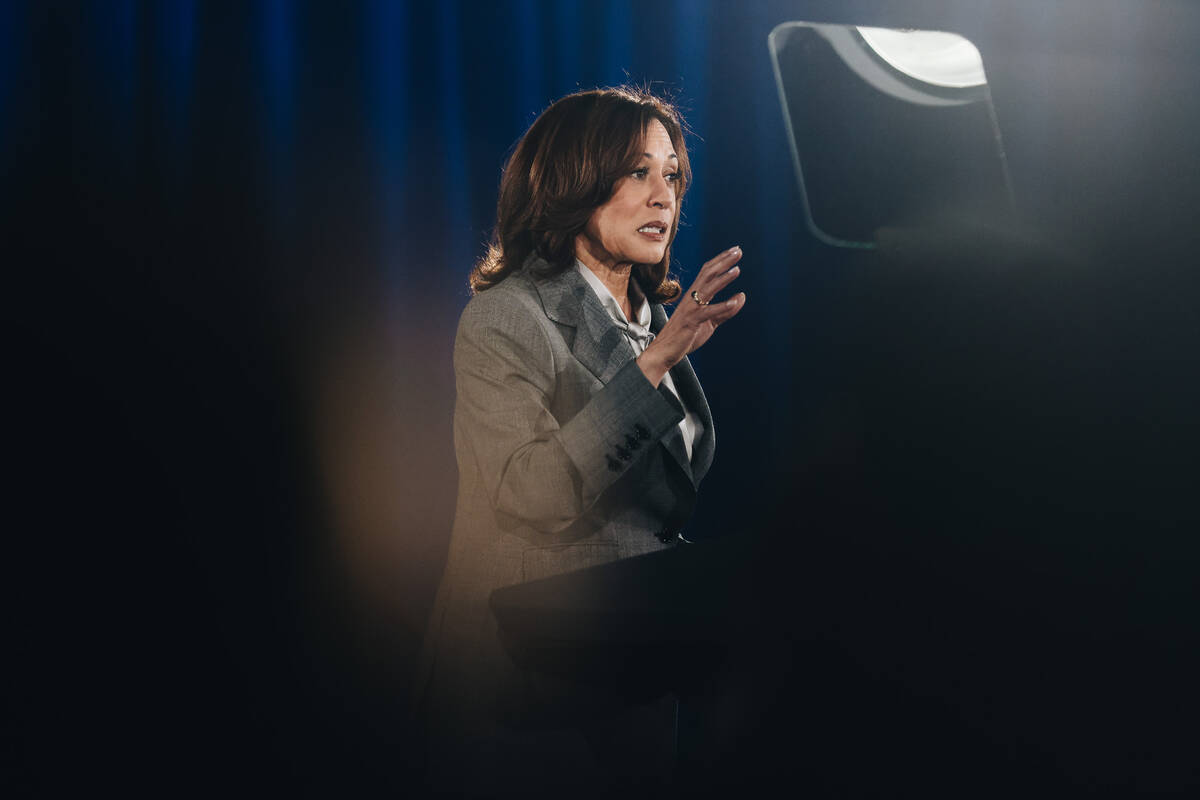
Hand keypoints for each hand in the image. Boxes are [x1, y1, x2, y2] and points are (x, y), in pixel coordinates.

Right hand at [637, 245, 745, 386]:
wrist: (664, 351)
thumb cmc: (685, 336)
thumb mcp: (710, 322)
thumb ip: (725, 310)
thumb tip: (742, 296)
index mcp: (695, 296)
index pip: (708, 272)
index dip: (721, 260)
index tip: (734, 251)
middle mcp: (691, 298)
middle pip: (708, 274)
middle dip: (723, 262)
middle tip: (738, 251)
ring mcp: (691, 309)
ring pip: (707, 289)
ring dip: (723, 278)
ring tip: (736, 269)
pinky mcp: (692, 321)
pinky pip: (708, 312)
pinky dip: (722, 306)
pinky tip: (735, 302)